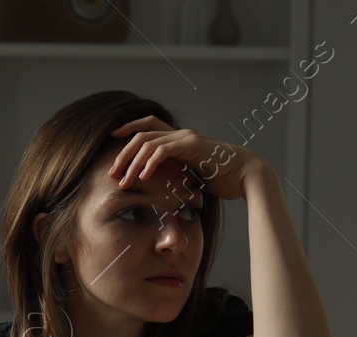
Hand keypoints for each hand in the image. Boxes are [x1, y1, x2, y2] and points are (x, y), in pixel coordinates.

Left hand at [106, 116, 263, 201]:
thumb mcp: (190, 178)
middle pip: (141, 134)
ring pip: (148, 143)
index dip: (128, 130)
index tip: (111, 142)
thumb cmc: (221, 180)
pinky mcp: (192, 145)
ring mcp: (186, 138)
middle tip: (111, 172)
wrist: (245, 176)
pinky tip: (143, 177)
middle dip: (123, 153)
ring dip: (132, 163)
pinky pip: (163, 150)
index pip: (147, 127)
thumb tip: (161, 190)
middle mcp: (180, 134)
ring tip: (123, 180)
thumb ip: (175, 177)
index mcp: (178, 140)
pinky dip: (150, 163)